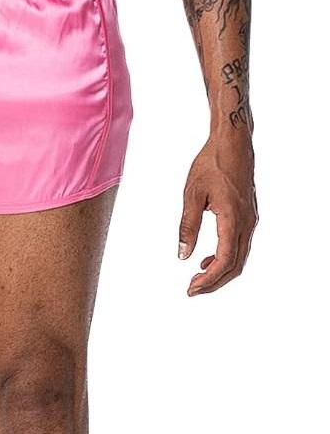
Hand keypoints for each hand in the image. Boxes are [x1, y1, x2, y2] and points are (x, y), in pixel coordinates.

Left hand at [178, 132, 257, 295]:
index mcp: (233, 219)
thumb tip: (182, 254)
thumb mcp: (192, 195)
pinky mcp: (248, 216)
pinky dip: (225, 258)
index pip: (224, 261)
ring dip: (220, 272)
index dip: (208, 280)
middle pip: (235, 265)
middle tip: (192, 290)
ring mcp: (250, 220)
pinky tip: (206, 259)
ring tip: (197, 278)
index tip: (191, 288)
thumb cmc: (211, 164)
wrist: (232, 143)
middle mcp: (247, 223)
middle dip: (214, 282)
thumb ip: (187, 226)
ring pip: (240, 257)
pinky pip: (240, 245)